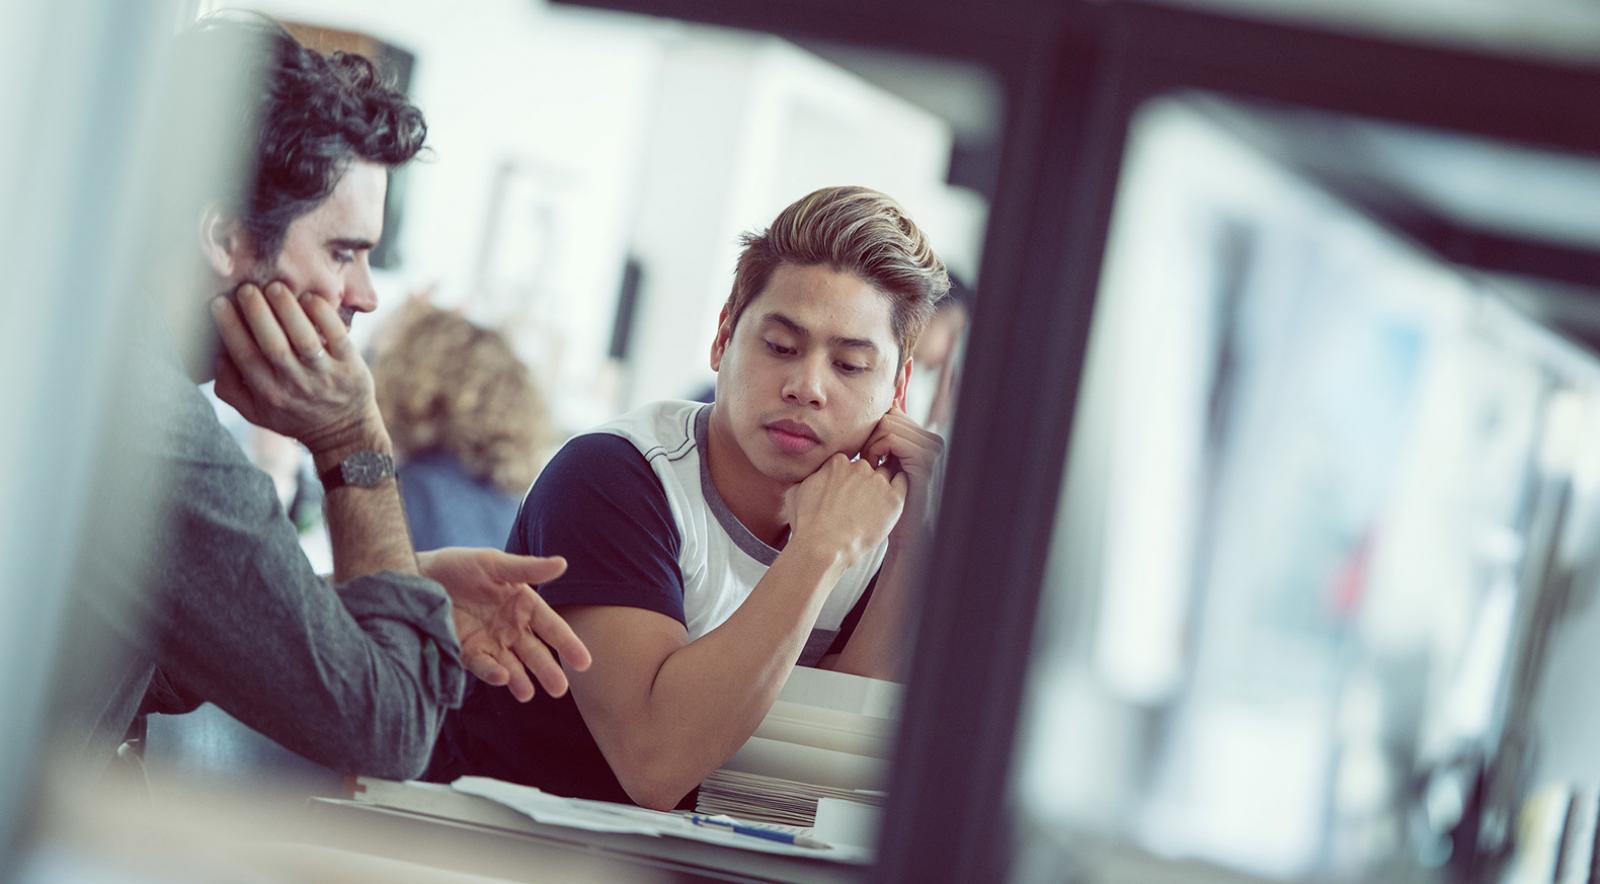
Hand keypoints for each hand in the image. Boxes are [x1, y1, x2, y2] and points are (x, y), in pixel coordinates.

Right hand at [210, 281, 380, 455]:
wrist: (343, 432)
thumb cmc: (293, 415)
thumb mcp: (255, 412)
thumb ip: (230, 388)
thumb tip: (215, 355)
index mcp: (267, 394)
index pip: (244, 356)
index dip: (230, 327)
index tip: (218, 302)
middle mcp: (295, 384)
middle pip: (272, 345)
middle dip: (256, 313)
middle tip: (246, 288)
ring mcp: (324, 375)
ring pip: (303, 338)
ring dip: (287, 309)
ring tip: (274, 287)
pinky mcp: (351, 366)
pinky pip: (337, 336)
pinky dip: (322, 315)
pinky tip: (309, 297)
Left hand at [418, 548, 592, 701]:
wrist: (419, 577)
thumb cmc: (461, 565)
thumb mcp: (494, 564)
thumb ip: (528, 569)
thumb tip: (563, 564)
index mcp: (523, 604)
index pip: (552, 627)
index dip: (568, 644)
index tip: (584, 663)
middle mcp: (510, 627)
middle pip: (535, 652)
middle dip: (547, 670)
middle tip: (560, 690)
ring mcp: (490, 642)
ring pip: (512, 665)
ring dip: (522, 680)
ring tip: (529, 694)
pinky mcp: (467, 652)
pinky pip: (483, 666)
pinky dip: (492, 673)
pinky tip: (502, 678)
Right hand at [784, 453, 906, 566]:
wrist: (823, 546)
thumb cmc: (807, 525)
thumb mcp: (795, 494)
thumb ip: (808, 479)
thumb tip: (807, 478)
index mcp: (837, 462)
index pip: (849, 464)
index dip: (848, 479)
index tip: (847, 492)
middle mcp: (859, 467)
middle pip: (868, 468)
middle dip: (864, 482)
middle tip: (860, 502)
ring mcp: (877, 482)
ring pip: (885, 475)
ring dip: (881, 487)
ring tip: (874, 506)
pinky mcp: (893, 499)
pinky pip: (902, 485)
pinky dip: (898, 490)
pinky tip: (890, 503)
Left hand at [861, 406, 945, 550]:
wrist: (908, 534)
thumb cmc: (893, 503)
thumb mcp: (891, 467)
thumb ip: (888, 441)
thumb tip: (881, 411)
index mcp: (927, 439)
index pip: (893, 414)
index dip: (874, 432)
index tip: (868, 455)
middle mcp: (934, 441)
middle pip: (889, 417)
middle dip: (871, 437)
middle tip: (866, 463)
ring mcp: (933, 449)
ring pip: (888, 425)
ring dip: (872, 445)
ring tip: (870, 466)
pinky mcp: (926, 460)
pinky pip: (892, 439)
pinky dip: (876, 450)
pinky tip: (874, 468)